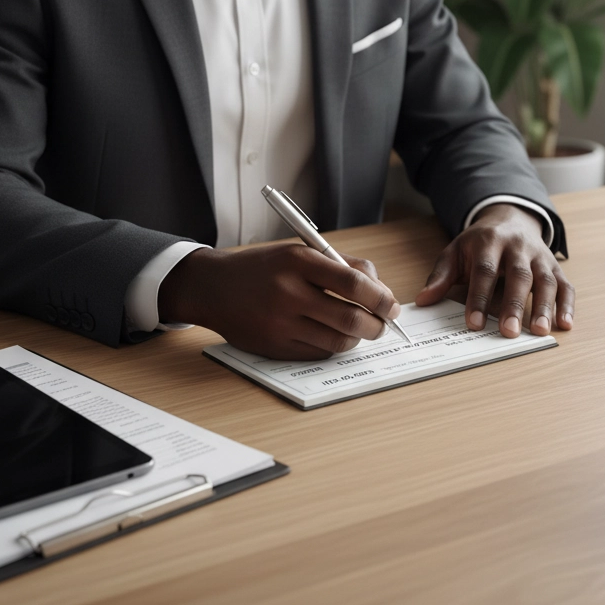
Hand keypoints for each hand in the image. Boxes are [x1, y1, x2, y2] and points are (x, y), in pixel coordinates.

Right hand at [158, 244, 400, 359]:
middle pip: (350, 317)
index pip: (353, 282)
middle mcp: (288, 292)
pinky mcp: (274, 346)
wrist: (213, 288)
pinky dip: (335, 346)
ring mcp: (280, 323)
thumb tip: (381, 290)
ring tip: (360, 328)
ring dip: (358, 337)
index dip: (380, 297)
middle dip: (377, 324)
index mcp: (298, 261)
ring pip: (338, 340)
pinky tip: (334, 335)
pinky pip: (319, 352)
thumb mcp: (299, 252)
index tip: (392, 304)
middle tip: (384, 323)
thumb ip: (342, 265)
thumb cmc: (265, 267)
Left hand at [415, 204, 573, 337]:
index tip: (473, 324)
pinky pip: (564, 284)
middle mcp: (517, 247)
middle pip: (518, 275)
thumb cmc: (479, 243)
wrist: (509, 218)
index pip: (484, 270)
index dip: (479, 297)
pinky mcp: (554, 265)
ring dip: (544, 306)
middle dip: (513, 304)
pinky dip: (567, 304)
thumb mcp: (455, 251)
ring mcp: (539, 255)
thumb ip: (441, 276)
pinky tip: (565, 324)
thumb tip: (424, 300)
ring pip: (545, 280)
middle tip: (509, 332)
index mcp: (489, 242)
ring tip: (540, 331)